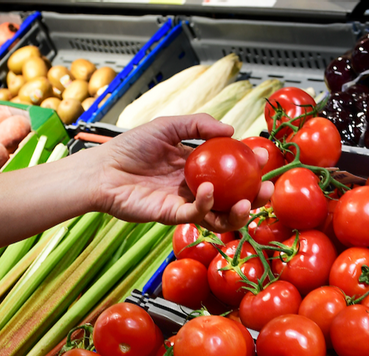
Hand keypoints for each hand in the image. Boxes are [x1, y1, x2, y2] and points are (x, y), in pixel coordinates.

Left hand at [88, 114, 274, 231]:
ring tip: (247, 201)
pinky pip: (194, 215)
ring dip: (237, 212)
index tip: (262, 158)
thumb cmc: (128, 147)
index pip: (230, 170)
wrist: (101, 169)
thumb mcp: (167, 127)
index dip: (249, 167)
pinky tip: (207, 190)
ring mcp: (183, 204)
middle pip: (231, 198)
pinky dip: (205, 205)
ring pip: (218, 216)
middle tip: (267, 190)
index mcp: (195, 167)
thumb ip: (198, 125)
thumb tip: (231, 130)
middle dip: (254, 198)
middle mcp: (193, 188)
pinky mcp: (170, 216)